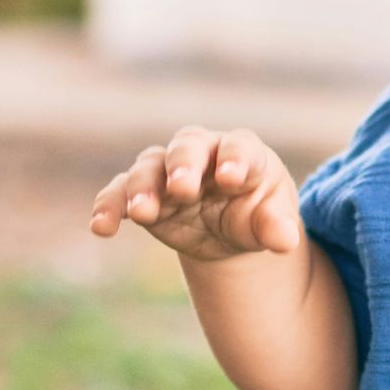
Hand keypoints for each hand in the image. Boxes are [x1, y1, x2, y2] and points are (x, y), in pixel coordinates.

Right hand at [88, 125, 303, 261]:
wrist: (230, 229)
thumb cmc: (258, 213)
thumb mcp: (272, 221)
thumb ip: (277, 227)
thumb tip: (288, 242)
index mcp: (243, 152)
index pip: (239, 147)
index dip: (234, 159)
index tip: (230, 178)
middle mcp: (202, 153)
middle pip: (188, 146)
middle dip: (184, 165)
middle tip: (182, 188)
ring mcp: (168, 170)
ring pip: (149, 166)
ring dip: (142, 186)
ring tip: (141, 213)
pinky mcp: (144, 193)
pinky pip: (119, 192)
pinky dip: (109, 205)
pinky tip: (101, 227)